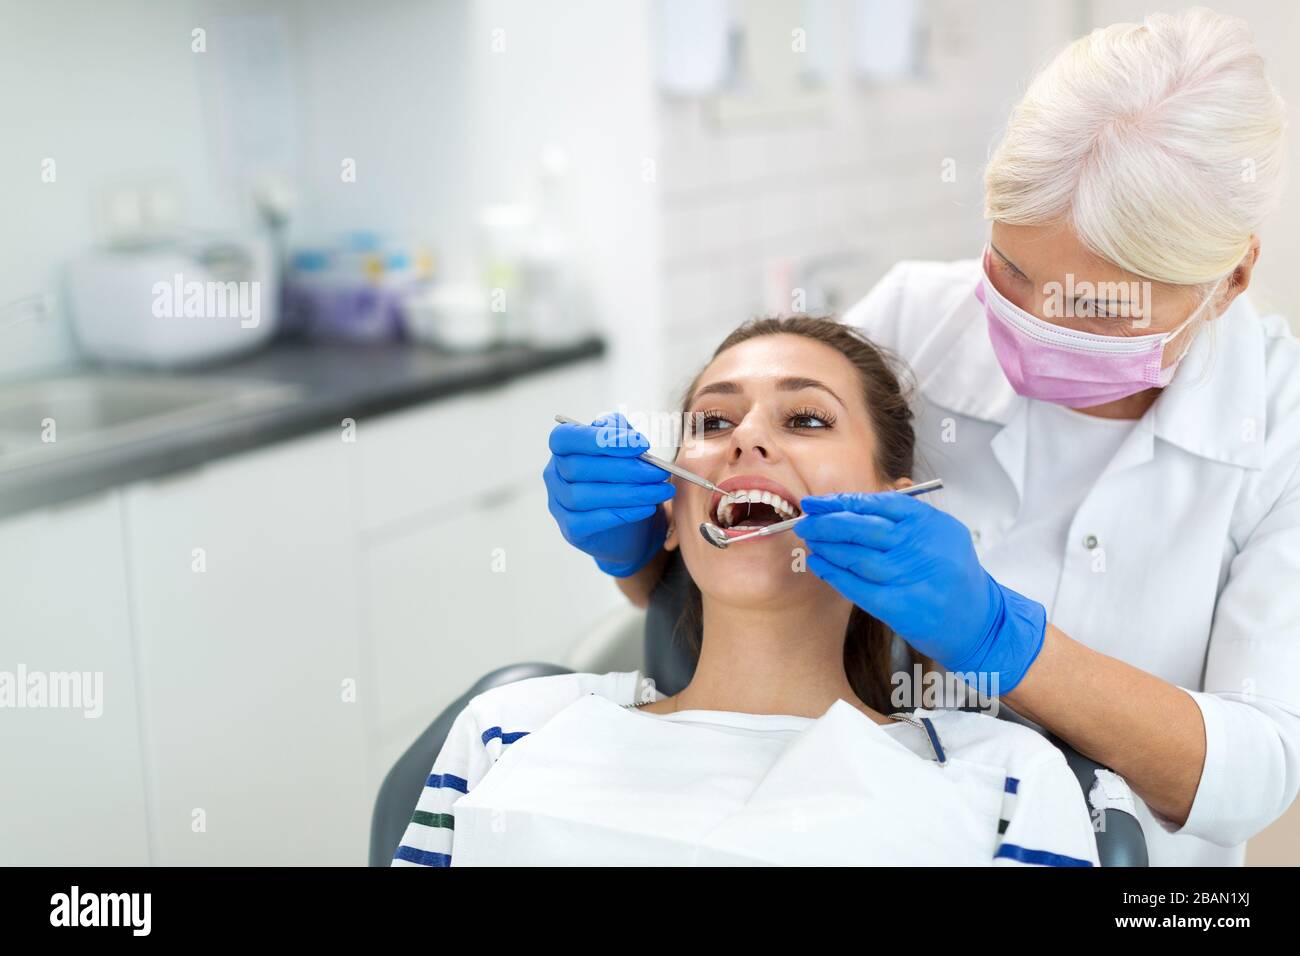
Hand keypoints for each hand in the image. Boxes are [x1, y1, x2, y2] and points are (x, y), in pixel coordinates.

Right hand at [543, 412, 674, 576]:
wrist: (630, 525)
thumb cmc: (624, 478)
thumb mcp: (626, 449)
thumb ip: (621, 433)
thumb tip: (621, 433)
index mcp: (564, 448)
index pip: (565, 437)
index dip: (599, 439)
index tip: (641, 445)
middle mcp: (554, 474)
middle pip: (579, 468)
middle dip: (625, 469)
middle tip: (659, 471)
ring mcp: (559, 504)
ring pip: (585, 496)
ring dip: (630, 492)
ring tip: (661, 491)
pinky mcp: (571, 529)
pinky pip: (593, 520)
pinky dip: (623, 513)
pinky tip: (648, 507)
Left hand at [794, 491, 1045, 693]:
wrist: (979, 622)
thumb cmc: (952, 575)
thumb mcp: (941, 534)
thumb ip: (904, 518)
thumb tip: (851, 506)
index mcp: (932, 523)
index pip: (879, 504)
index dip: (843, 502)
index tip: (818, 503)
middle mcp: (922, 547)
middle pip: (863, 528)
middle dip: (828, 523)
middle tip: (805, 521)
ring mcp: (911, 577)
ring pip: (857, 556)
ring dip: (827, 547)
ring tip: (809, 540)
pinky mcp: (901, 606)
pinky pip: (858, 586)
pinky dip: (833, 574)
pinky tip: (818, 565)